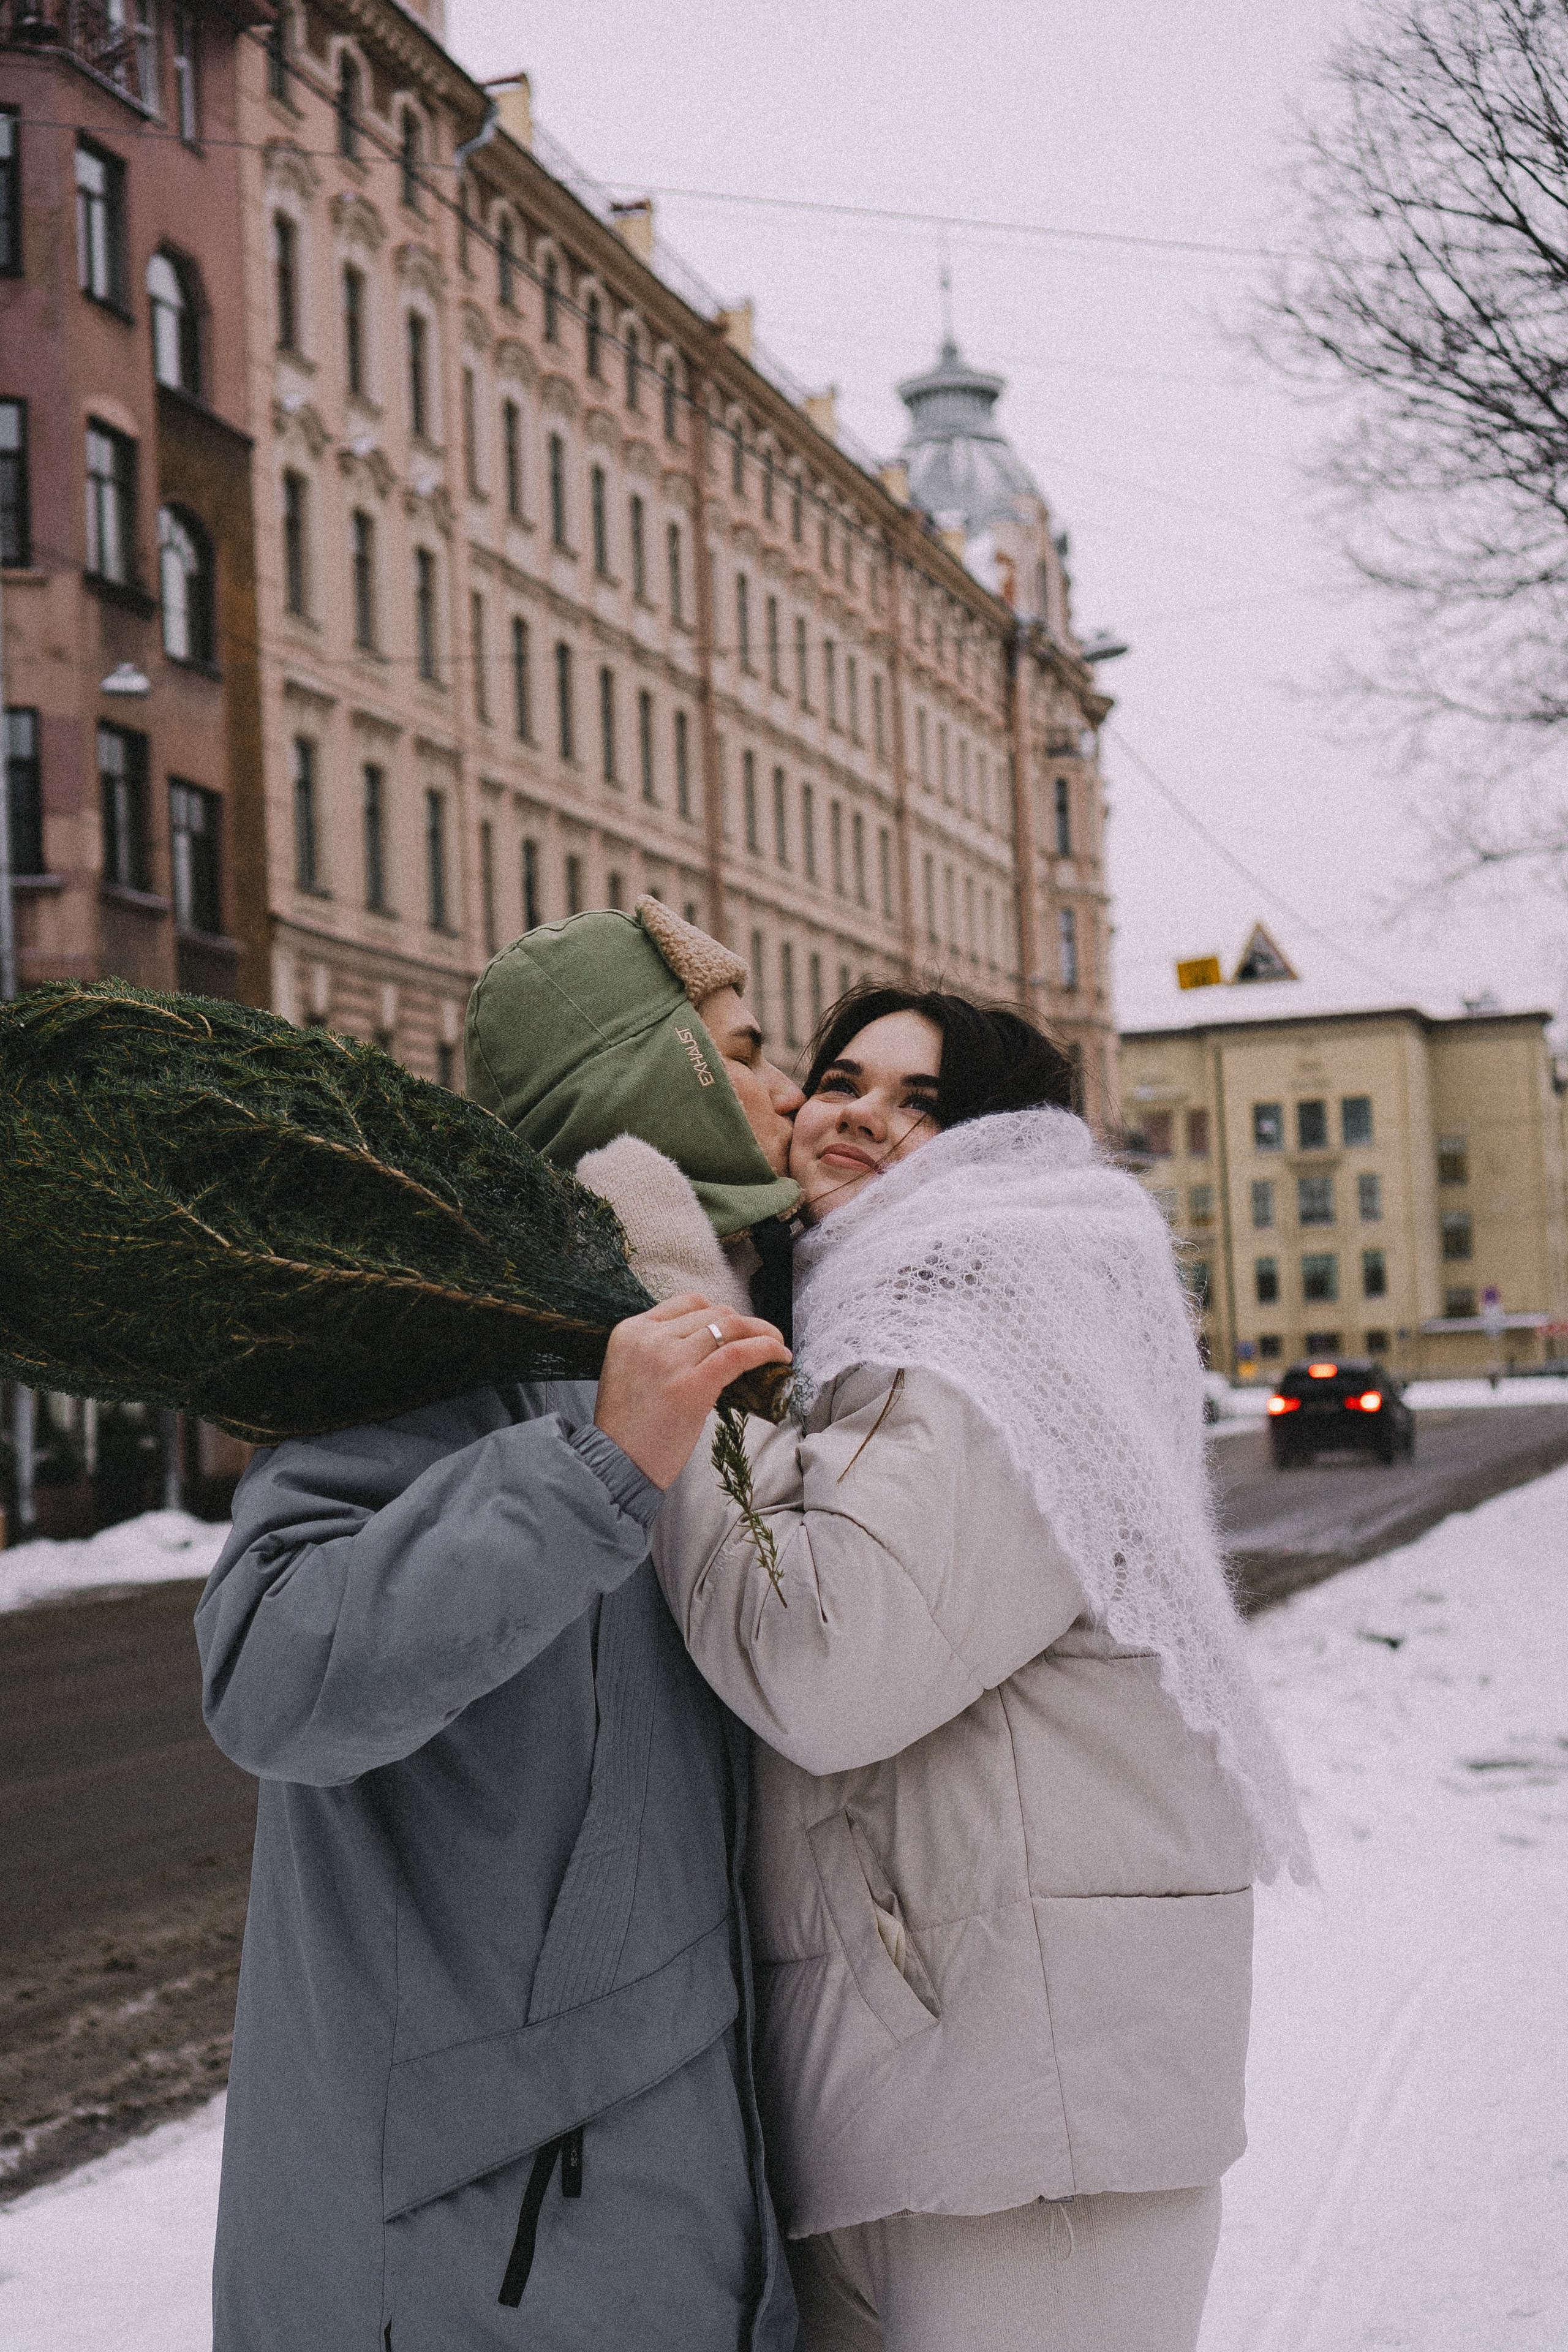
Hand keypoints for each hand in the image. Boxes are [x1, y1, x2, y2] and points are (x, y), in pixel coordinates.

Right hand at [595, 1294, 790, 1490]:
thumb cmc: (629, 1428)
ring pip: (730, 1326)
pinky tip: (781, 1356)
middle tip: (762, 1339)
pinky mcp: (692, 1383)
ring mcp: (670, 1358)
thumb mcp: (631, 1371)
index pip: (687, 1303)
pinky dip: (766, 1349)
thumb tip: (711, 1343)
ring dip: (761, 1332)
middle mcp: (649, 1337)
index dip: (719, 1312)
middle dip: (744, 1323)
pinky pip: (739, 1353)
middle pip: (713, 1312)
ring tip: (777, 1345)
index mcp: (631, 1330)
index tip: (736, 1328)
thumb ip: (661, 1350)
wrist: (615, 1465)